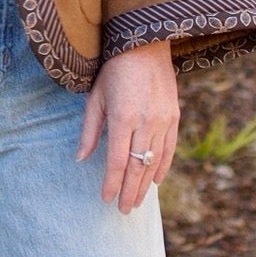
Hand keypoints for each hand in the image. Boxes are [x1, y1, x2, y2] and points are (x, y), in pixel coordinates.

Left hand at [76, 41, 178, 213]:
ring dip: (145, 185)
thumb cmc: (113, 70)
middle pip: (137, 167)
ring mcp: (164, 120)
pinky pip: (169, 149)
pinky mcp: (175, 117)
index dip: (112, 183)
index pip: (117, 161)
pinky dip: (162, 168)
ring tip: (137, 202)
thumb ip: (90, 130)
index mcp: (122, 117)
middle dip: (129, 192)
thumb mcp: (95, 97)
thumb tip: (81, 159)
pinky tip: (154, 182)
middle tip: (123, 211)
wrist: (145, 45)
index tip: (106, 199)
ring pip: (154, 162)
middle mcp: (146, 121)